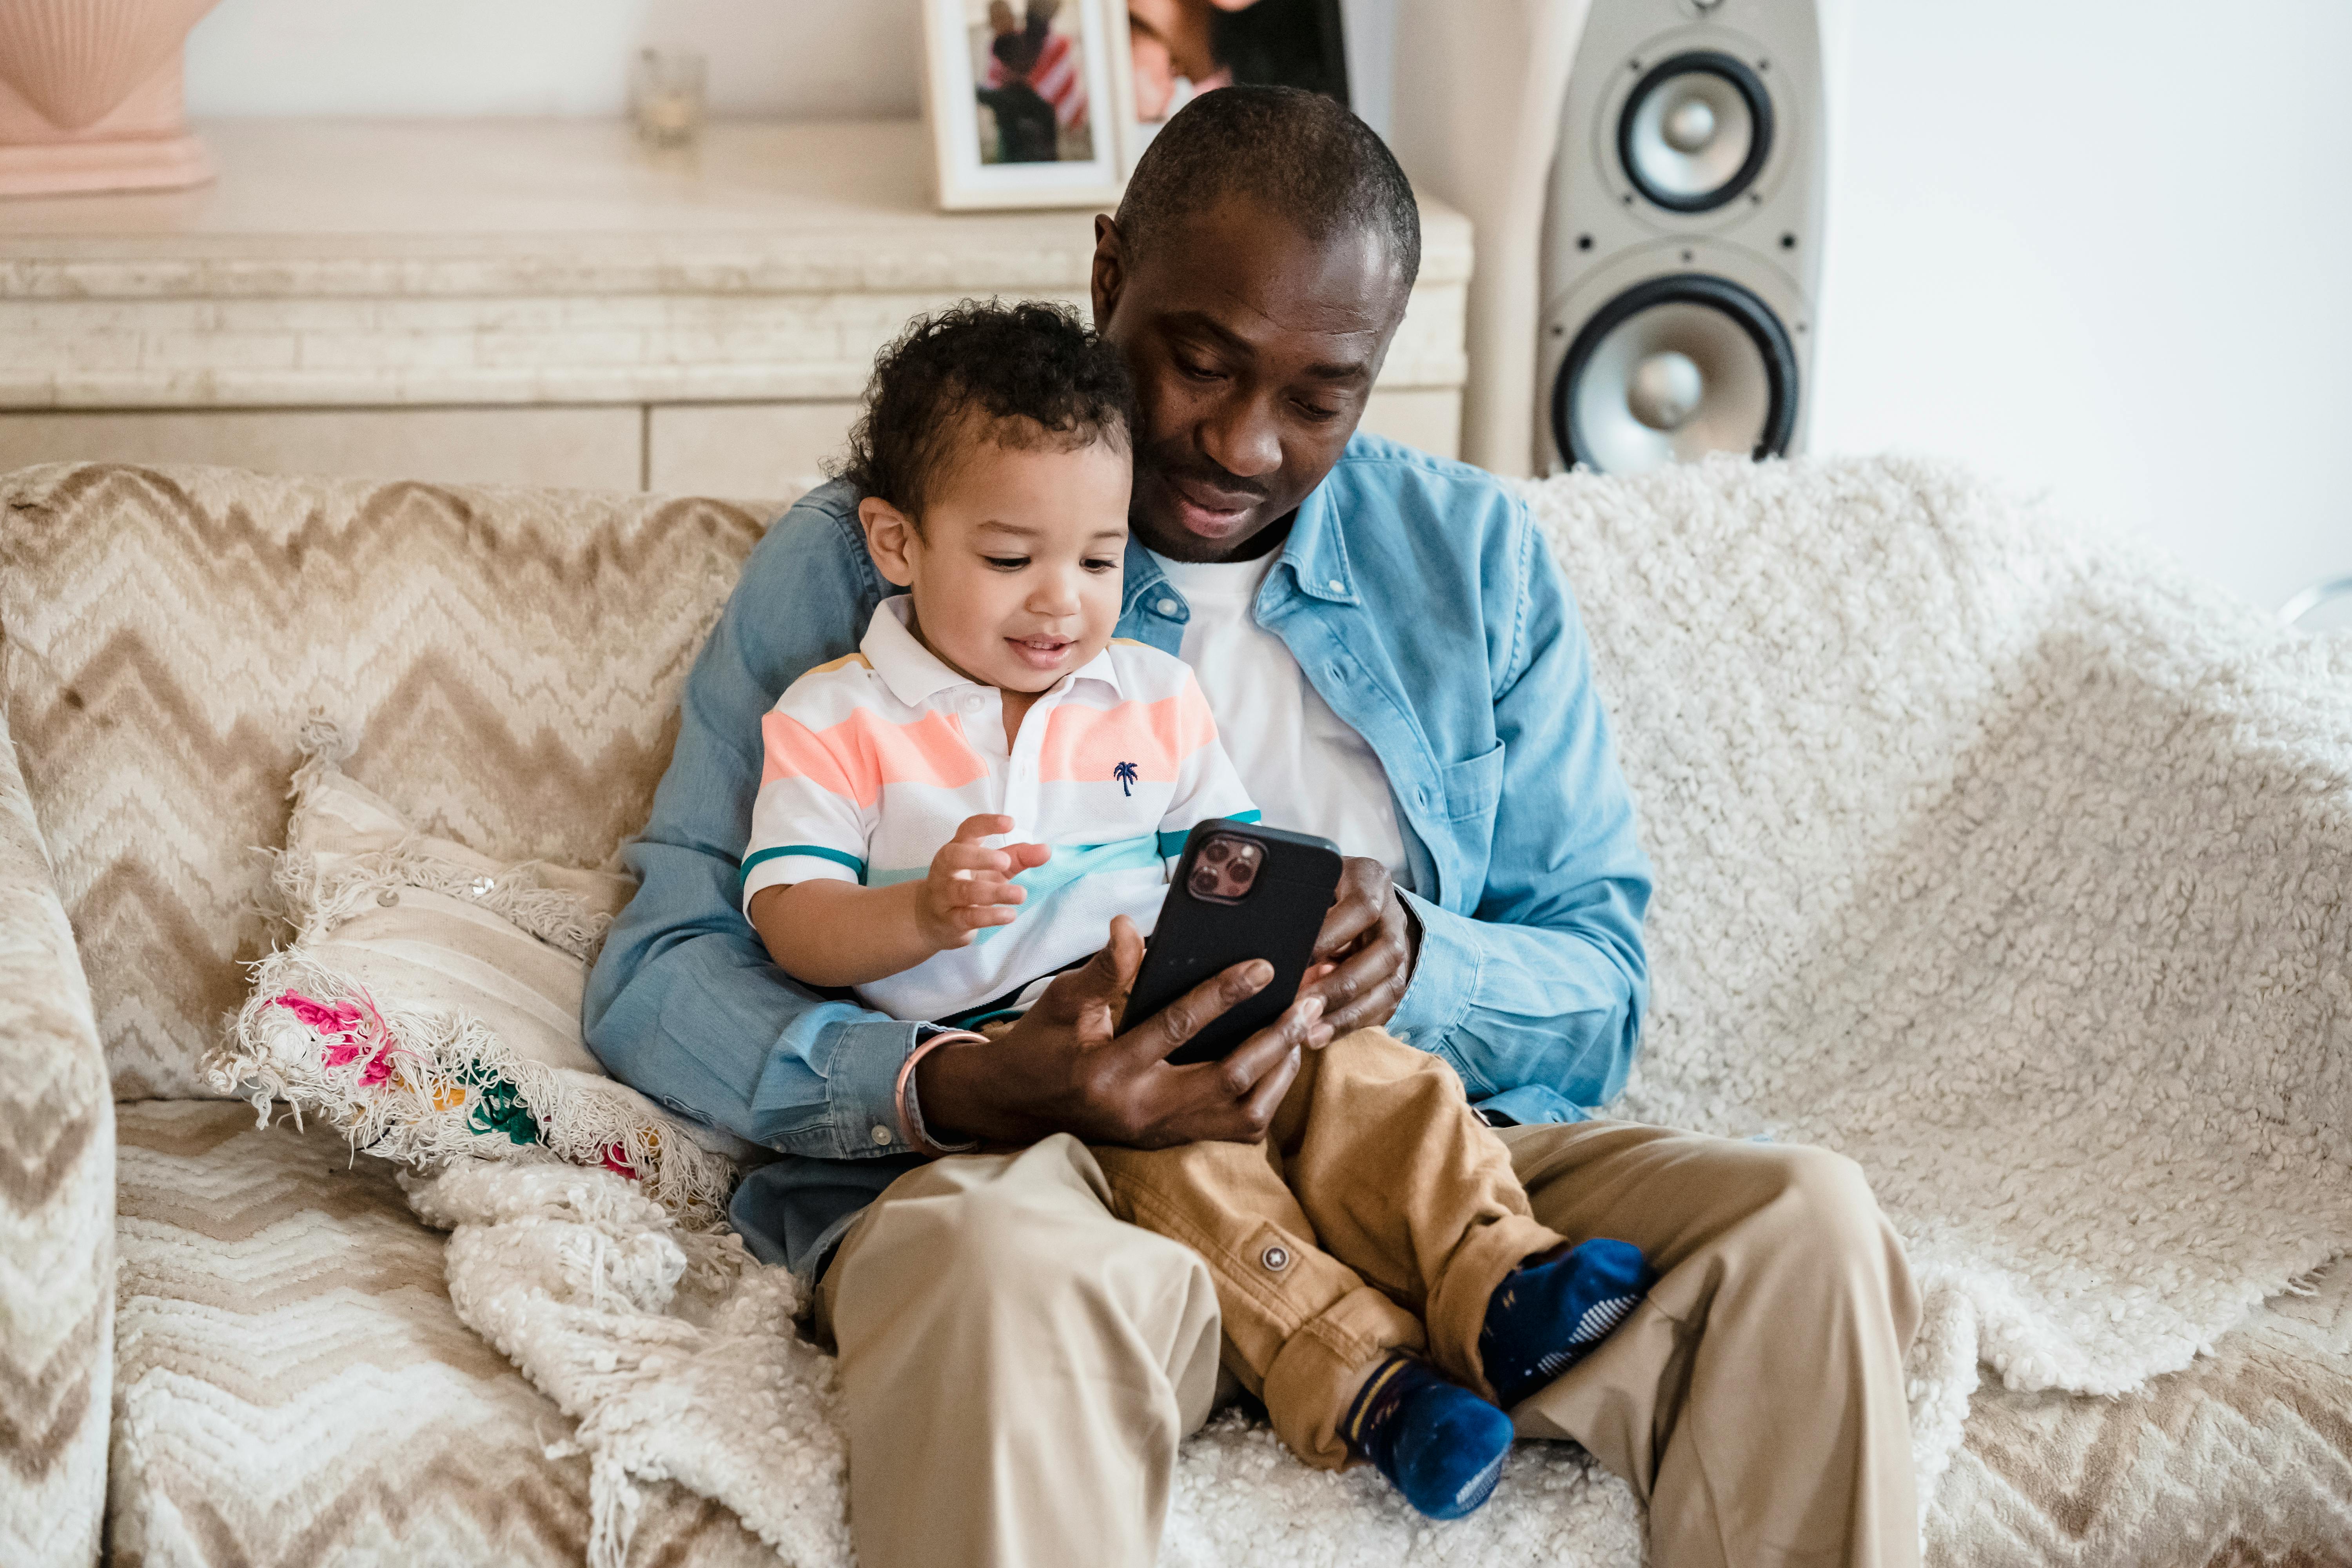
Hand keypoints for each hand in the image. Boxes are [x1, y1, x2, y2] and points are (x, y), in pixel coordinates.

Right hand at [916, 814, 1049, 951]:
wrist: (932, 920)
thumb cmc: (968, 885)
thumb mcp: (994, 869)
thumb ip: (1019, 858)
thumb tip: (1046, 850)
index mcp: (959, 848)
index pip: (968, 830)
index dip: (986, 824)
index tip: (1010, 823)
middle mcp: (947, 869)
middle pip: (955, 856)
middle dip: (980, 857)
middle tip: (1005, 861)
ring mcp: (944, 895)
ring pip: (965, 891)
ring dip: (994, 893)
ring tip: (1021, 894)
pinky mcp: (949, 919)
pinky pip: (968, 917)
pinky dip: (990, 916)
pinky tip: (1009, 915)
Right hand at [916, 915, 1334, 1148]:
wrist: (1016, 1105)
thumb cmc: (1041, 1044)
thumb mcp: (1060, 1000)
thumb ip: (1101, 969)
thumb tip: (1130, 927)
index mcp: (1106, 1070)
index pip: (1175, 1028)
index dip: (1222, 994)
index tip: (1263, 966)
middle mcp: (1138, 1109)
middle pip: (1227, 1082)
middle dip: (1274, 1040)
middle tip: (1306, 1003)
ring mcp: (1157, 1133)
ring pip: (1243, 1115)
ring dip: (1280, 1073)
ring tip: (1300, 1031)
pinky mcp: (1169, 1142)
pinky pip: (1234, 1130)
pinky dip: (1265, 1098)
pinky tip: (1278, 1064)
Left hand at [1300, 856, 1417, 1035]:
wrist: (1355, 901)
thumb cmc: (1319, 892)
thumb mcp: (1309, 883)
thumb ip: (1295, 901)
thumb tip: (1263, 935)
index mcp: (1371, 880)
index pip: (1362, 907)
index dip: (1331, 935)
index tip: (1295, 959)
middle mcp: (1393, 916)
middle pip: (1383, 953)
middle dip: (1341, 984)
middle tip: (1301, 1003)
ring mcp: (1400, 951)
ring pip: (1387, 987)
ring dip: (1347, 1013)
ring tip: (1309, 1032)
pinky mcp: (1395, 981)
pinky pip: (1381, 1009)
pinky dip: (1349, 1025)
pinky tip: (1318, 1035)